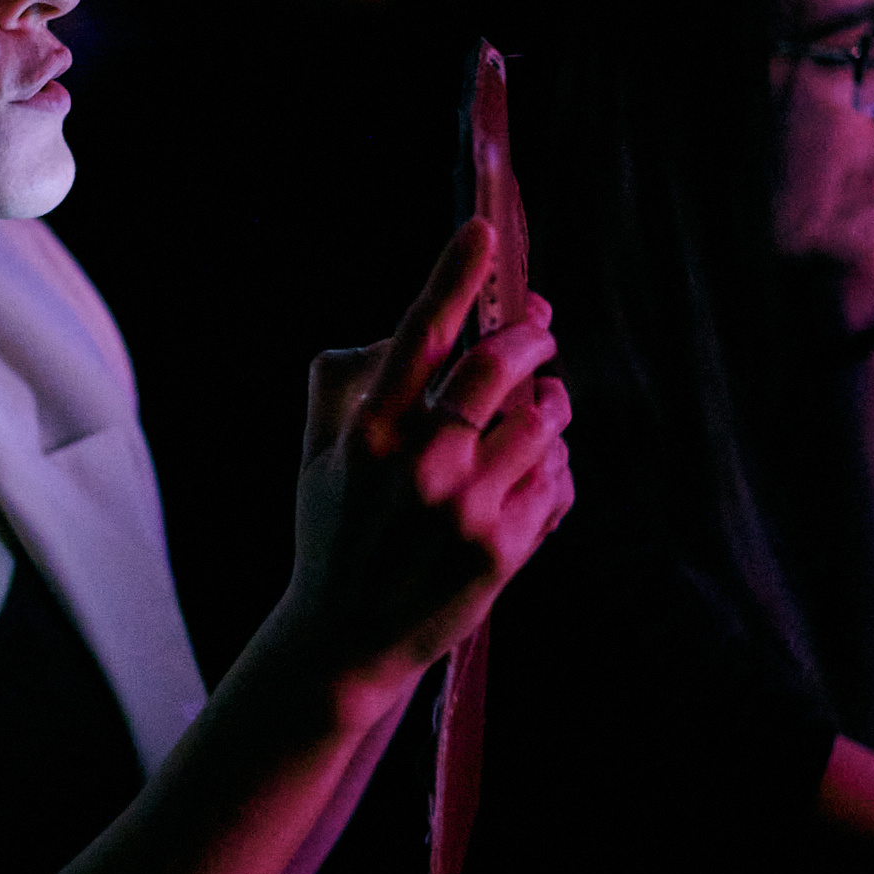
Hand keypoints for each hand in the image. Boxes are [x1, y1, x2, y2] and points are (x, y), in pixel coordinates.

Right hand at [273, 219, 572, 708]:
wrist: (344, 643)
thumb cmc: (332, 537)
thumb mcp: (315, 457)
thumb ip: (342, 382)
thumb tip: (399, 330)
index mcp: (369, 433)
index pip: (419, 334)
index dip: (454, 275)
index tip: (483, 230)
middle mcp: (420, 464)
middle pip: (498, 365)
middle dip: (529, 335)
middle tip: (538, 327)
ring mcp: (466, 508)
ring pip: (542, 420)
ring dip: (549, 404)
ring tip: (537, 409)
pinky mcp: (504, 550)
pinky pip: (558, 478)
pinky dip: (556, 465)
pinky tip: (533, 474)